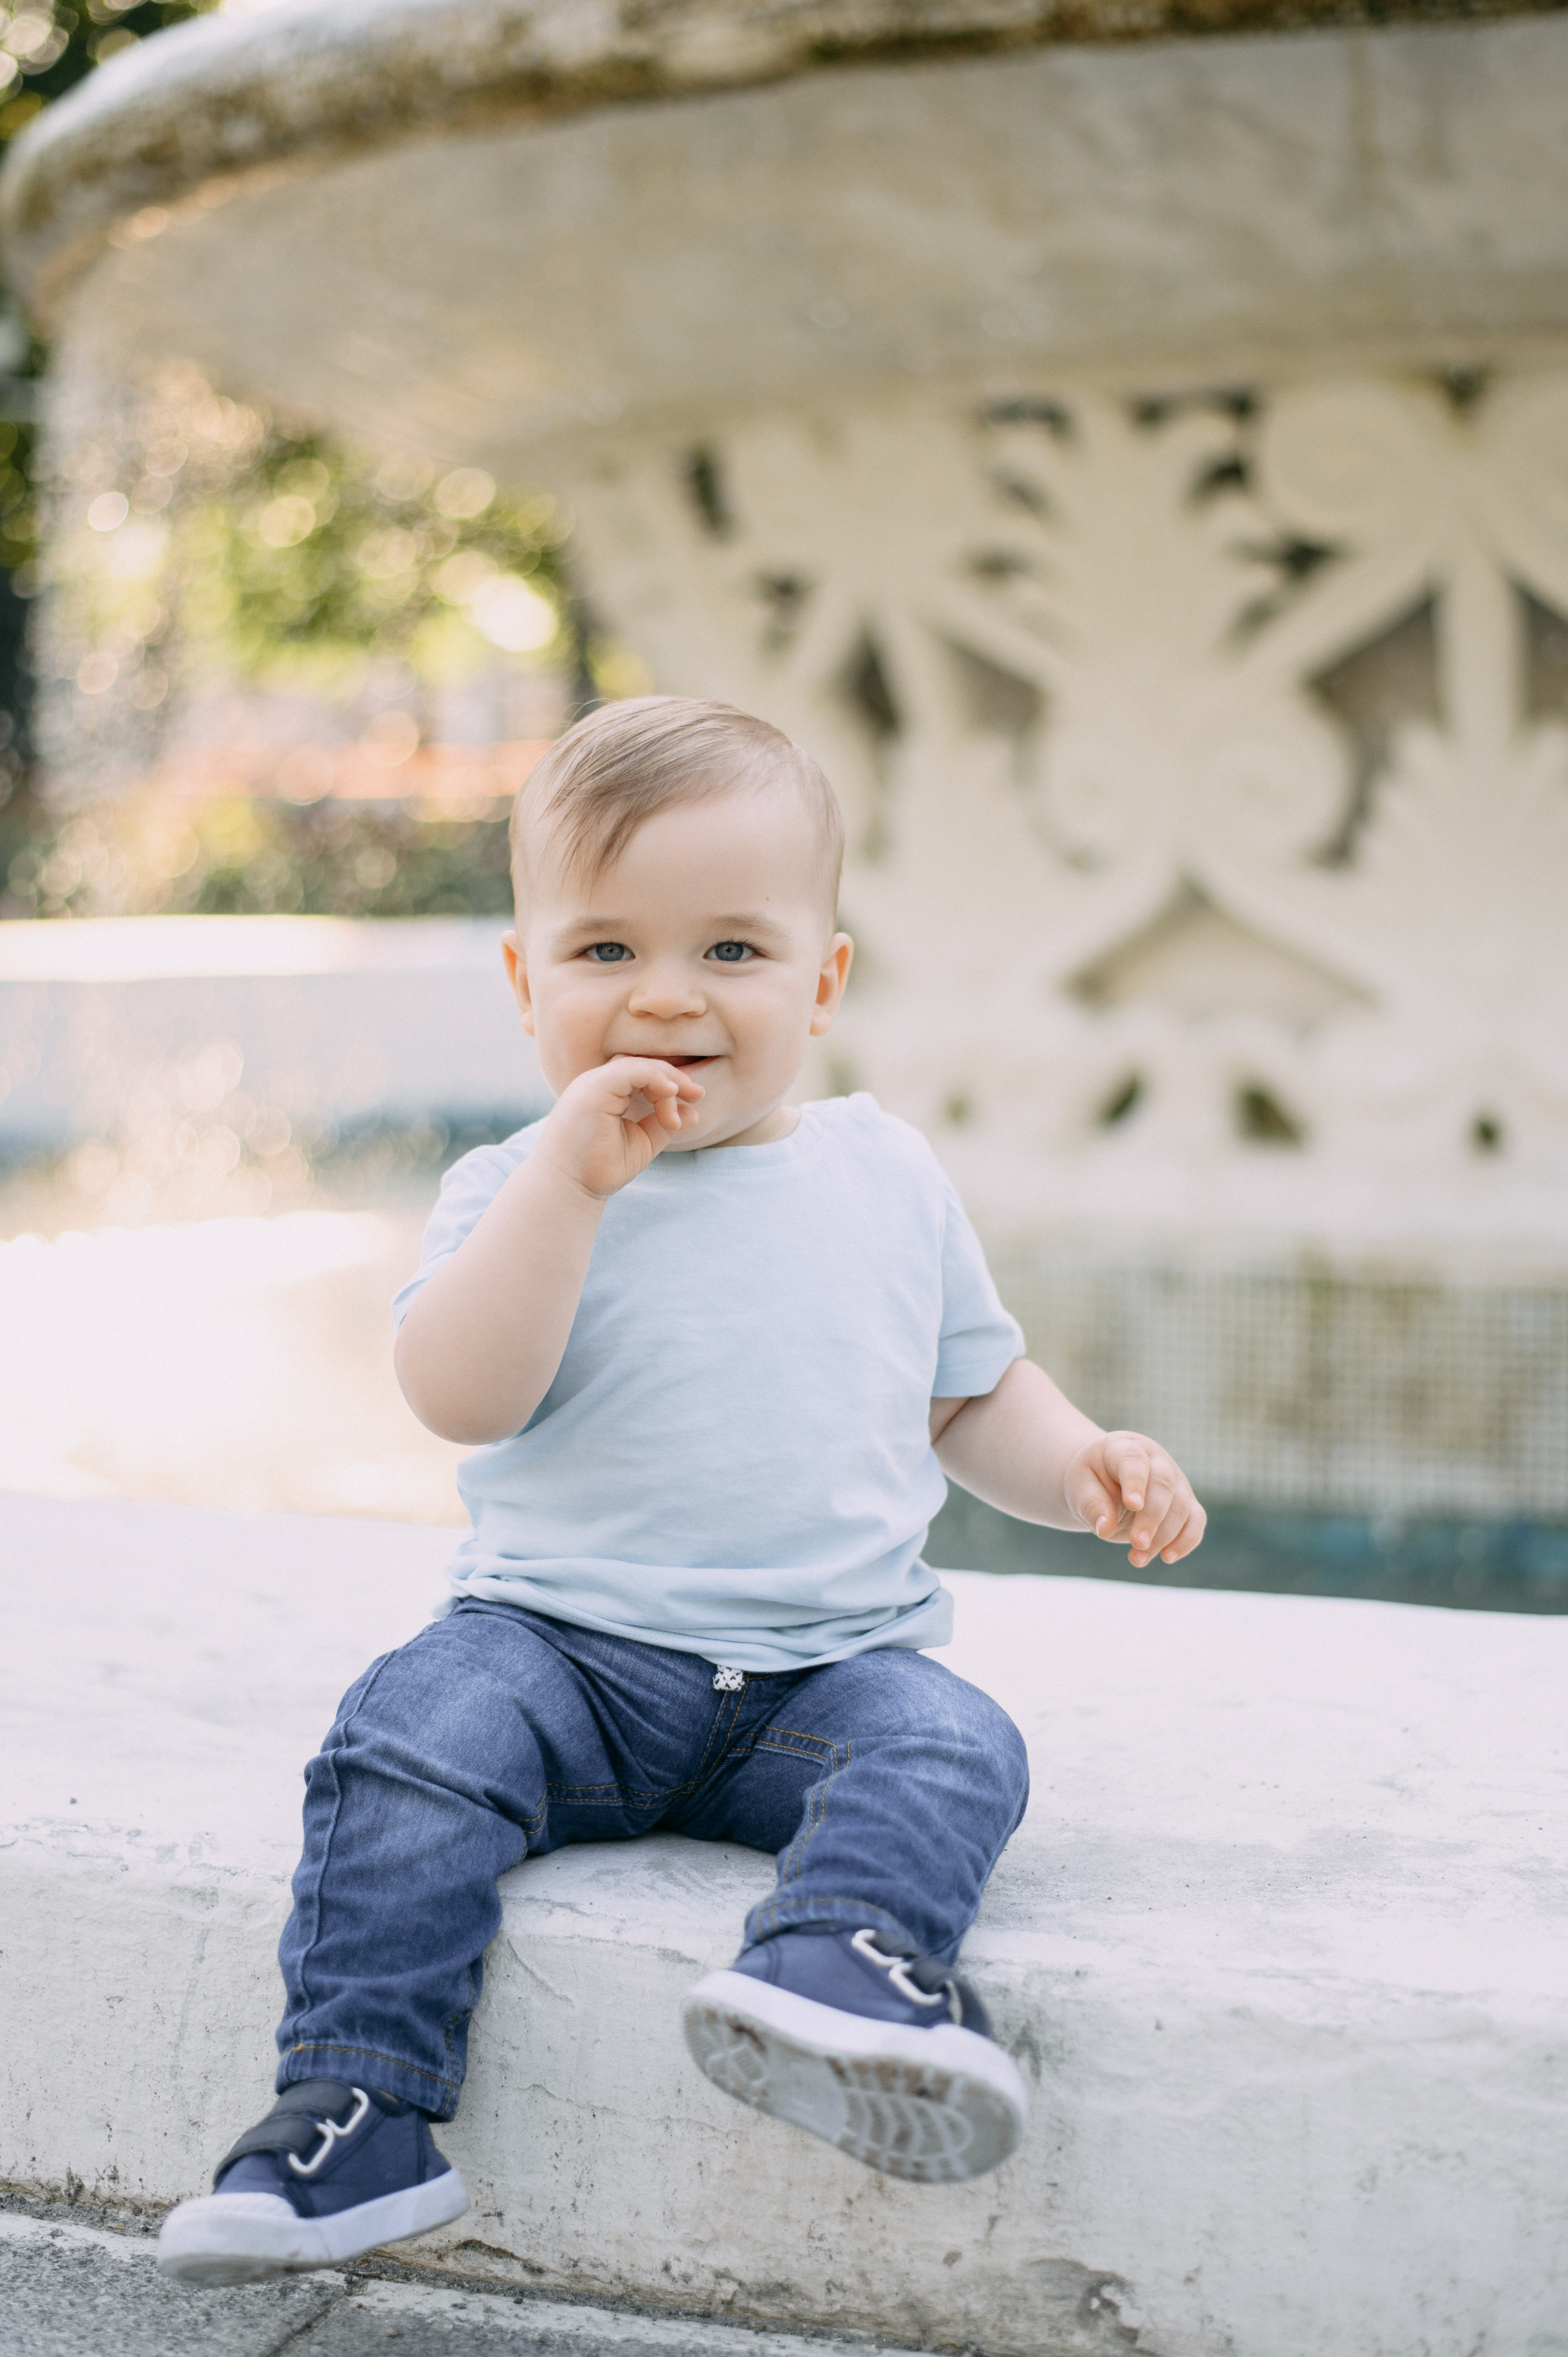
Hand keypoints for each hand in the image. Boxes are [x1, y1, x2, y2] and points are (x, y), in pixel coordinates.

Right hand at [532, 1056, 704, 1199]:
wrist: (567, 1188)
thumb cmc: (597, 1170)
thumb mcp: (641, 1143)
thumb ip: (663, 1126)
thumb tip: (694, 1112)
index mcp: (604, 1094)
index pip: (642, 1075)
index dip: (671, 1084)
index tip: (696, 1102)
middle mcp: (595, 1084)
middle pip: (642, 1066)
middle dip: (674, 1077)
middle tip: (698, 1094)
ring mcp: (591, 1084)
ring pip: (637, 1066)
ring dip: (666, 1081)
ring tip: (685, 1099)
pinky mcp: (592, 1090)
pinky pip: (630, 1071)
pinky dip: (654, 1078)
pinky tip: (671, 1093)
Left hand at [1063, 1431, 1205, 1567]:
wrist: (1103, 1483)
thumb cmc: (1090, 1481)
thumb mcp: (1079, 1487)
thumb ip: (1091, 1504)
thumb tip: (1105, 1528)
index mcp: (1125, 1447)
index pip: (1134, 1460)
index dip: (1135, 1481)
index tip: (1133, 1504)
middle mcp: (1156, 1460)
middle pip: (1163, 1485)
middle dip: (1152, 1517)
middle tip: (1137, 1543)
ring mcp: (1175, 1480)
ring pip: (1181, 1506)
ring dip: (1164, 1536)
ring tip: (1137, 1559)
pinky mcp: (1185, 1503)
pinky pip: (1196, 1520)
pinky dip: (1186, 1540)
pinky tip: (1167, 1557)